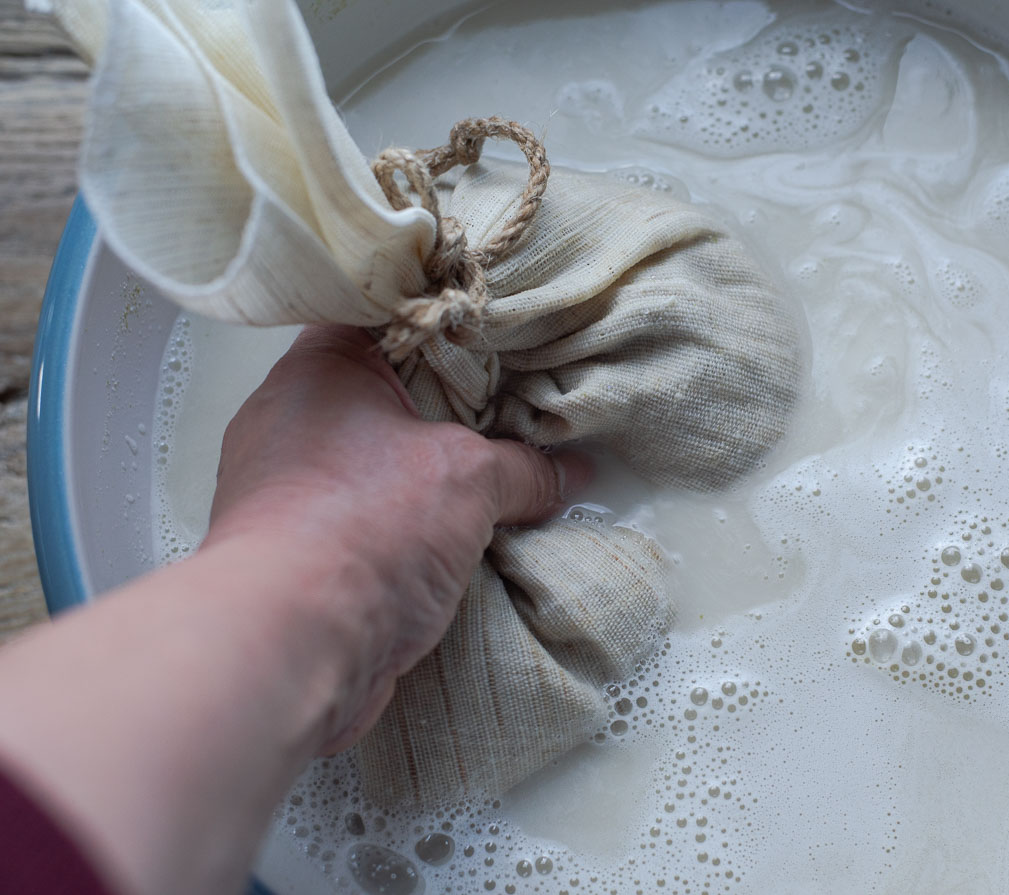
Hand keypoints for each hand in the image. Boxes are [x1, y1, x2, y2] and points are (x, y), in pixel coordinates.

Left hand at [206, 324, 590, 752]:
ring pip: (377, 460)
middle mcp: (291, 419)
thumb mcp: (470, 478)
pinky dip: (410, 524)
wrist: (292, 648)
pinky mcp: (299, 549)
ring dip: (430, 474)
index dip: (450, 324)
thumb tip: (564, 472)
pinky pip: (369, 517)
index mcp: (319, 368)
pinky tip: (457, 537)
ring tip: (494, 477)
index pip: (389, 317)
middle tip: (513, 411)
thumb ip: (526, 466)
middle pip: (387, 393)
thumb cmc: (354, 534)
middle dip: (451, 409)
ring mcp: (288, 486)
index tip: (501, 339)